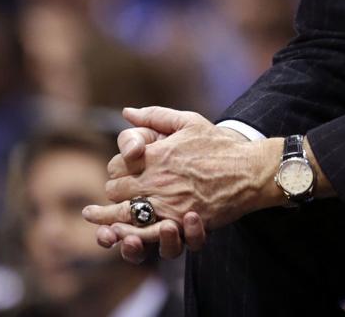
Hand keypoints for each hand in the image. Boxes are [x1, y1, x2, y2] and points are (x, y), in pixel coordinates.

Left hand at [82, 106, 280, 259]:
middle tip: (113, 193)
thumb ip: (156, 116)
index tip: (122, 171)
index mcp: (156, 154)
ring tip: (95, 219)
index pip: (117, 164)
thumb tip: (127, 112)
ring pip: (122, 215)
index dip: (117, 168)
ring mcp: (166, 203)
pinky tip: (119, 232)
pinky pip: (144, 232)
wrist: (249, 171)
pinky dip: (128, 233)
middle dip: (113, 191)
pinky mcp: (178, 221)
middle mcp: (156, 179)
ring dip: (106, 218)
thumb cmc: (220, 145)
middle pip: (116, 189)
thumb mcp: (189, 121)